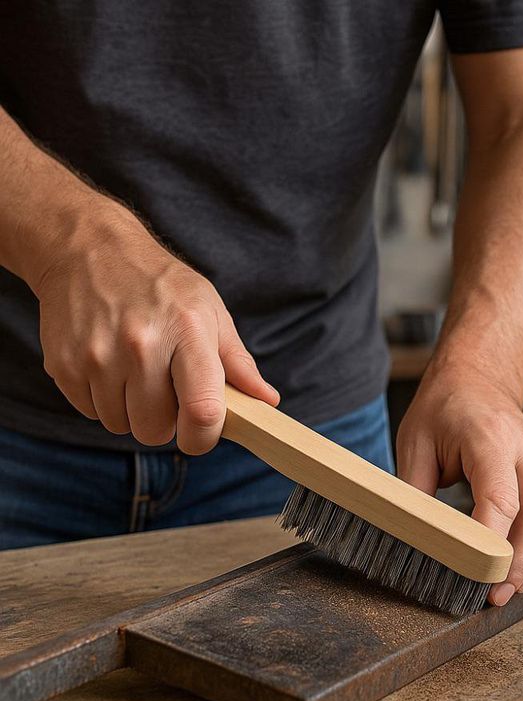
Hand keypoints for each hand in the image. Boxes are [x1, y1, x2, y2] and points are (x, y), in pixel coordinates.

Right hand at [34, 206, 277, 452]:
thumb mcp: (210, 312)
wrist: (89, 249)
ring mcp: (98, 355)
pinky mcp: (64, 363)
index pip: (202, 411)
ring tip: (135, 373)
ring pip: (120, 425)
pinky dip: (102, 401)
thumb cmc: (161, 285)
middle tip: (165, 392)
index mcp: (187, 332)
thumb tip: (267, 400)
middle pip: (155, 429)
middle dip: (164, 423)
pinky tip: (109, 367)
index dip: (204, 438)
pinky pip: (90, 413)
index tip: (202, 435)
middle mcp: (141, 344)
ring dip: (131, 411)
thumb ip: (237, 362)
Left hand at [396, 368, 522, 605]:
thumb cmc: (442, 409)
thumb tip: (416, 541)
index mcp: (489, 437)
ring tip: (519, 587)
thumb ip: (416, 492)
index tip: (479, 576)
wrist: (475, 376)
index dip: (493, 543)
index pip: (500, 498)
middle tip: (499, 595)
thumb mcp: (414, 444)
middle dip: (522, 561)